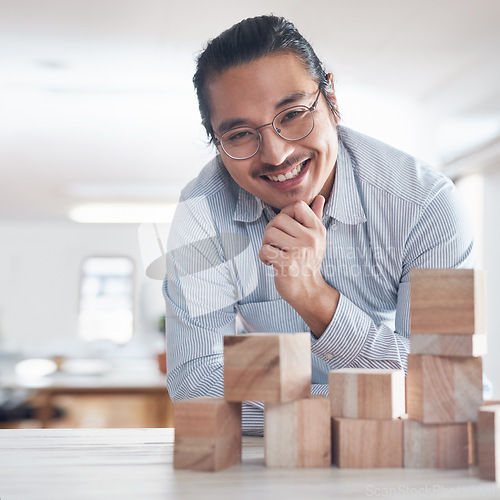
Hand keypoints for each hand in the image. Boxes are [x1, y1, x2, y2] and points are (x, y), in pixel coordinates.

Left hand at [259, 195, 338, 335]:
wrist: (308, 291)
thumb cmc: (308, 262)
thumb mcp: (316, 239)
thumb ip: (316, 217)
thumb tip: (320, 198)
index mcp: (317, 230)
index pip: (298, 206)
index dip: (286, 213)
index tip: (285, 227)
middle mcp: (310, 239)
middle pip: (279, 219)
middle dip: (271, 230)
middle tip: (275, 243)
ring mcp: (298, 251)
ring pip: (269, 232)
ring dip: (266, 242)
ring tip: (273, 251)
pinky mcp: (286, 264)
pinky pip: (264, 249)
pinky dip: (263, 256)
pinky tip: (270, 262)